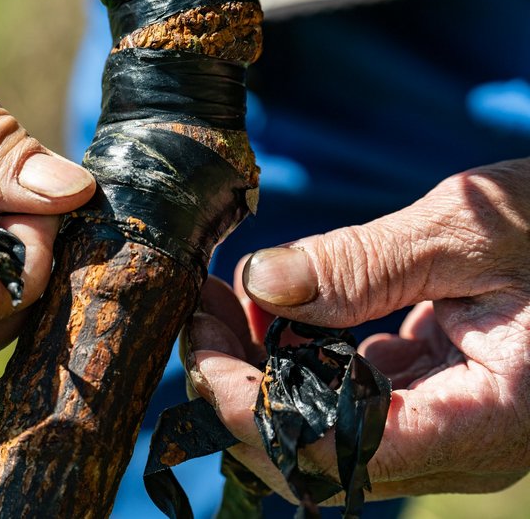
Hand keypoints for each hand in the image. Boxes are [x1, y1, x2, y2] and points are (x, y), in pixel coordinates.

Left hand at [187, 159, 529, 503]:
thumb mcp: (469, 232)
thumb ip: (363, 263)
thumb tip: (262, 280)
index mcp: (484, 423)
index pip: (336, 451)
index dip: (250, 410)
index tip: (200, 343)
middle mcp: (457, 444)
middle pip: (313, 452)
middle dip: (240, 387)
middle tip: (202, 312)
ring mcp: (441, 424)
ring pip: (318, 425)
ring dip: (260, 368)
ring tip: (224, 301)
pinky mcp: (428, 394)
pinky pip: (342, 392)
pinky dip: (297, 353)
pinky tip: (273, 306)